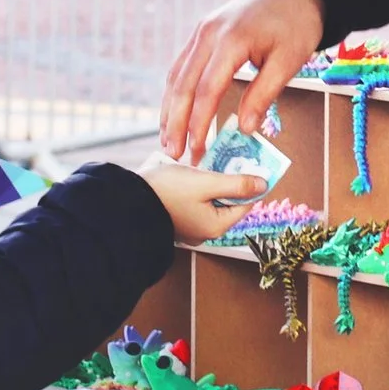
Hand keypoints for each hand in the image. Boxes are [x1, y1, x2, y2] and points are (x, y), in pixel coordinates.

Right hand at [140, 161, 270, 245]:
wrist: (126, 203)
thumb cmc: (166, 193)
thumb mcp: (206, 183)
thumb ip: (236, 184)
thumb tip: (263, 184)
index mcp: (217, 226)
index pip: (246, 203)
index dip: (250, 181)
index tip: (249, 162)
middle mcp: (206, 230)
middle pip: (228, 200)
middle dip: (227, 179)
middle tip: (224, 159)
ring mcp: (190, 225)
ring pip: (211, 199)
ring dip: (210, 181)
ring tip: (202, 164)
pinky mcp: (176, 218)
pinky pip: (195, 200)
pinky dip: (195, 186)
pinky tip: (188, 173)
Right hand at [160, 0, 325, 163]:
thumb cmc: (296, 23)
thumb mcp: (289, 60)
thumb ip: (264, 94)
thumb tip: (243, 128)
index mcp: (231, 40)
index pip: (207, 89)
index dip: (199, 123)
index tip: (196, 149)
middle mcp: (208, 33)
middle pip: (182, 84)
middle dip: (175, 122)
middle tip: (174, 154)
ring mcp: (201, 31)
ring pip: (176, 76)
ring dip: (169, 110)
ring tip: (168, 141)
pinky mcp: (201, 33)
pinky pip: (182, 66)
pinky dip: (175, 92)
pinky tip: (174, 113)